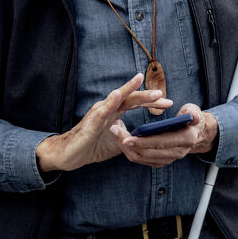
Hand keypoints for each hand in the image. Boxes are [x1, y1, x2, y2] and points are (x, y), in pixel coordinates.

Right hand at [36, 73, 166, 173]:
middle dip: (147, 96)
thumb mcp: (116, 142)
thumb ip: (129, 136)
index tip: (168, 103)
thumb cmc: (91, 146)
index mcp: (114, 112)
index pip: (135, 103)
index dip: (151, 102)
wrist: (69, 155)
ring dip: (130, 91)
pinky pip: (102, 110)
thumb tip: (144, 137)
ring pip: (117, 98)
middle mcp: (107, 108)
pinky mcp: (91, 122)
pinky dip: (110, 101)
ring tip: (142, 83)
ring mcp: (98, 113)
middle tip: (163, 95)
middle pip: (130, 98)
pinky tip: (117, 94)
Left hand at [115, 103, 217, 169]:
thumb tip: (192, 118)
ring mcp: (168, 159)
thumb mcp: (194, 112)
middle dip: (130, 145)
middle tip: (115, 133)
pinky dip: (130, 151)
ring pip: (143, 158)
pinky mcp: (161, 161)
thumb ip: (193, 114)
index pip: (162, 143)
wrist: (195, 133)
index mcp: (186, 140)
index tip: (127, 138)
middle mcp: (177, 153)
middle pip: (149, 153)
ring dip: (127, 148)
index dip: (143, 142)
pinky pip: (142, 160)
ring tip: (116, 134)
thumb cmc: (191, 118)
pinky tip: (122, 140)